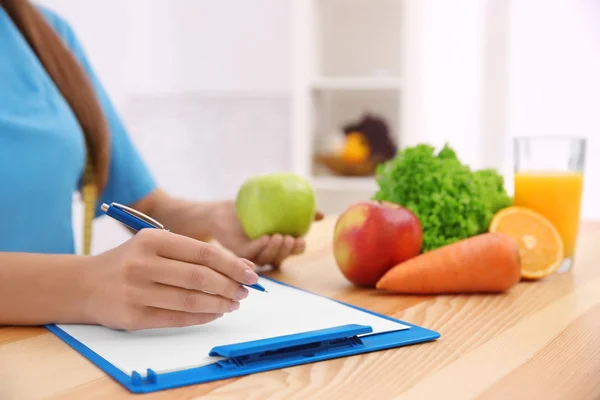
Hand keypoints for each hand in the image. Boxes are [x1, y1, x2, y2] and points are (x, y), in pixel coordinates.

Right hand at [83, 229, 258, 330]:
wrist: (84, 284)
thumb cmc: (130, 262)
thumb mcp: (156, 247)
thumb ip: (194, 254)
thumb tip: (240, 266)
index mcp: (152, 240)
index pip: (203, 252)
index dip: (232, 264)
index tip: (251, 274)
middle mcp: (142, 264)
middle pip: (200, 277)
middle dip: (229, 285)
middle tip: (245, 292)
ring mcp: (136, 291)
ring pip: (191, 299)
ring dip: (219, 303)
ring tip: (233, 303)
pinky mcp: (133, 316)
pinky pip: (177, 318)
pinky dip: (202, 317)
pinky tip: (215, 313)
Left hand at [209, 200, 323, 267]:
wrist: (224, 211)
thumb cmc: (252, 209)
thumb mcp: (276, 206)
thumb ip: (299, 210)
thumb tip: (321, 214)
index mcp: (278, 245)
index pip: (293, 251)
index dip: (298, 249)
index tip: (302, 239)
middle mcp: (267, 253)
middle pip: (281, 258)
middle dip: (288, 251)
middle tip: (290, 238)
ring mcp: (253, 255)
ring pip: (266, 259)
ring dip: (274, 250)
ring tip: (278, 236)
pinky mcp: (238, 253)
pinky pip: (250, 254)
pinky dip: (259, 247)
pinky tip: (264, 237)